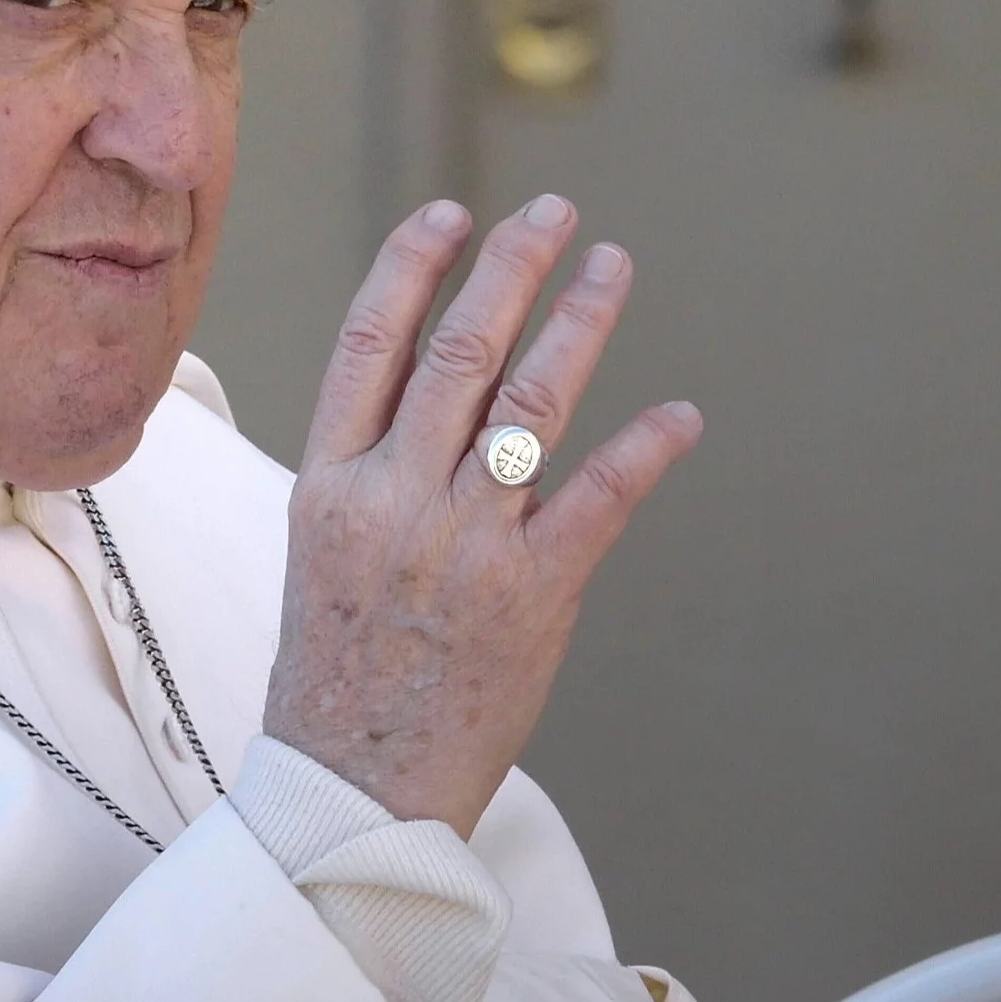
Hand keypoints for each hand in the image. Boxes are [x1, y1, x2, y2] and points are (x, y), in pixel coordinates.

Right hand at [263, 194, 702, 836]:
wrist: (353, 790)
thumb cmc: (334, 675)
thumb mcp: (320, 552)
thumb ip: (367, 471)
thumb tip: (423, 393)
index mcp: (330, 484)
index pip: (369, 345)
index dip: (412, 269)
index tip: (451, 216)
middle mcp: (395, 500)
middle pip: (457, 353)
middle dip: (509, 268)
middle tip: (552, 211)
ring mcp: (465, 545)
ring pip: (530, 405)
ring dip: (579, 324)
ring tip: (611, 267)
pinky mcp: (531, 596)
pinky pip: (596, 501)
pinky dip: (643, 450)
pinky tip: (679, 414)